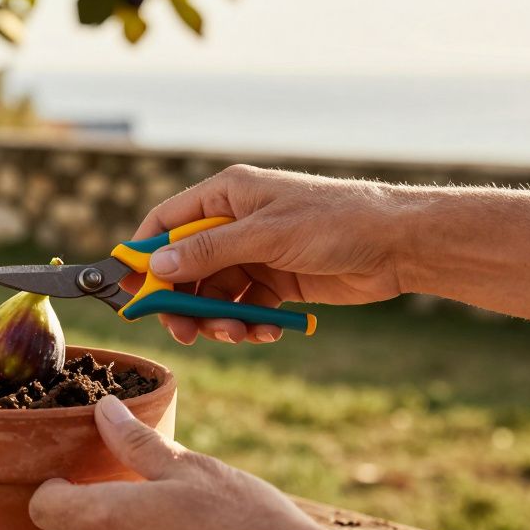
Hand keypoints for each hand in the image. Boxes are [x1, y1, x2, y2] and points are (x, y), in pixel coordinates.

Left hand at [29, 396, 529, 529]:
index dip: (53, 488)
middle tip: (106, 498)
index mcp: (106, 519)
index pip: (42, 506)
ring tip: (142, 528)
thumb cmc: (246, 521)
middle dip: (69, 519)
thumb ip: (136, 443)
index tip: (75, 477)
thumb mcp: (191, 469)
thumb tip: (105, 411)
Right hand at [130, 165, 409, 344]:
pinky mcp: (277, 282)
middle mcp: (236, 223)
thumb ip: (210, 251)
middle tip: (184, 332)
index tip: (131, 291)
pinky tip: (262, 332)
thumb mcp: (266, 235)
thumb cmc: (335, 221)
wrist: (399, 244)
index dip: (145, 255)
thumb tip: (158, 266)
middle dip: (183, 301)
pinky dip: (247, 323)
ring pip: (214, 292)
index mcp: (227, 196)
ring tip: (236, 333)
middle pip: (186, 266)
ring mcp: (256, 253)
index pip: (167, 222)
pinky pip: (244, 307)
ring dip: (217, 318)